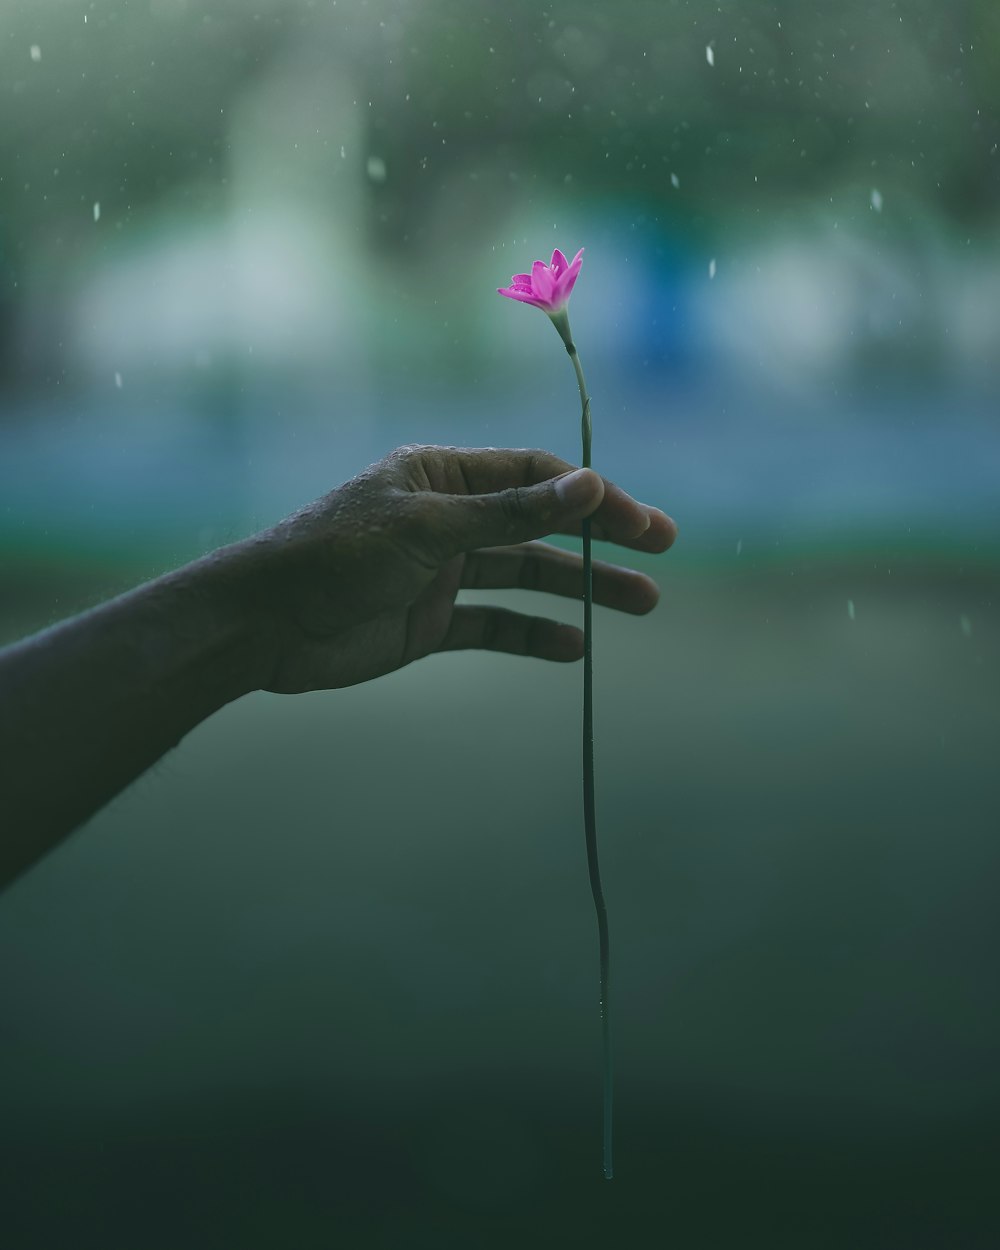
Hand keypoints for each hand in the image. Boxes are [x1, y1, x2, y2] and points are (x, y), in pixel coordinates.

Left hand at [232, 444, 676, 693]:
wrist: (263, 625)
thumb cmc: (335, 557)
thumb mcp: (427, 530)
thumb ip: (508, 514)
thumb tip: (587, 487)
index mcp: (442, 475)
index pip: (533, 476)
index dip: (590, 495)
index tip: (638, 521)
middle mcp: (448, 519)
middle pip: (540, 524)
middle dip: (601, 537)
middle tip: (661, 549)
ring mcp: (441, 572)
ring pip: (526, 576)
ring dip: (581, 589)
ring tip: (642, 603)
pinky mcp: (430, 622)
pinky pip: (494, 625)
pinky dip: (532, 634)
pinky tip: (573, 646)